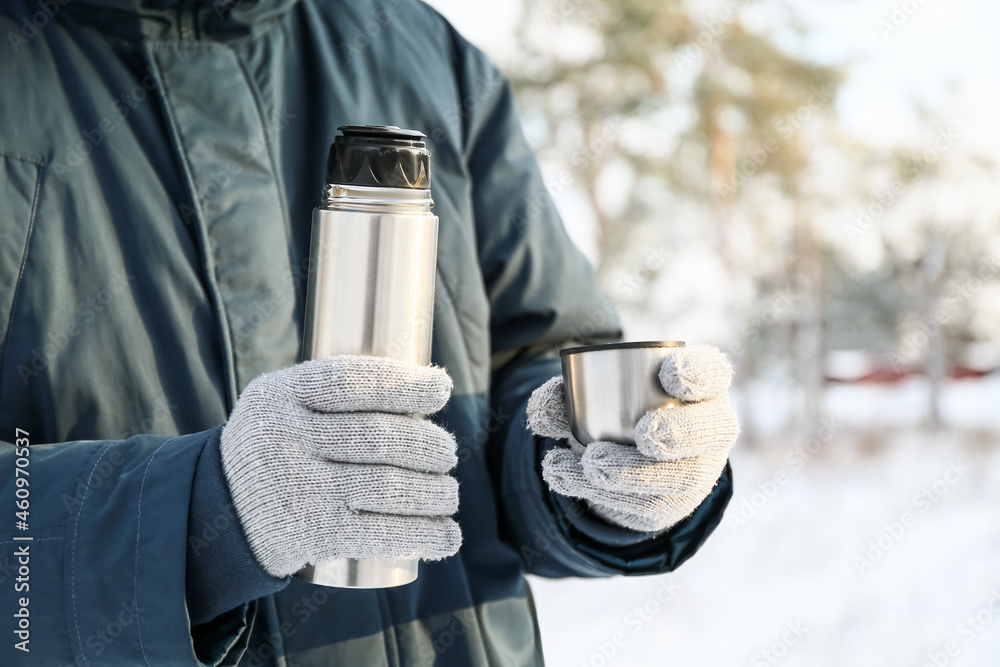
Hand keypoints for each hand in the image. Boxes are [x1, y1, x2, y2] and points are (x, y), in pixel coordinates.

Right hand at [220, 355, 461, 577]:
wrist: (219, 512)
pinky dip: (423, 535)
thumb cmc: (274, 445)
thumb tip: (429, 385)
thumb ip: (334, 388)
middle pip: (376, 437)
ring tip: (449, 493)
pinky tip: (448, 536)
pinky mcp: (312, 534)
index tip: (442, 389)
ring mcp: (299, 489)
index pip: (348, 381)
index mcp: (279, 396)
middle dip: (427, 445)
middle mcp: (285, 439)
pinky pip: (378, 534)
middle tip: (448, 453)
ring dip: (433, 491)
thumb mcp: (280, 401)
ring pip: (385, 485)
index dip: (404, 383)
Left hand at [526, 344, 738, 531]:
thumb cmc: (616, 412)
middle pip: (713, 431)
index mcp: (698, 385)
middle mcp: (710, 427)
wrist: (622, 462)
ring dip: (634, 472)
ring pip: (680, 477)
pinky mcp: (671, 505)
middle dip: (681, 432)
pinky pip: (646, 506)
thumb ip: (563, 397)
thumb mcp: (591, 397)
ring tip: (592, 463)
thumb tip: (541, 410)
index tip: (669, 374)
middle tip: (645, 434)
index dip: (698, 372)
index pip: (712, 372)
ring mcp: (697, 469)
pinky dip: (599, 493)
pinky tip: (563, 477)